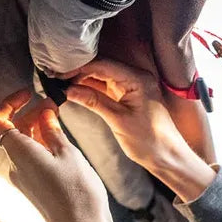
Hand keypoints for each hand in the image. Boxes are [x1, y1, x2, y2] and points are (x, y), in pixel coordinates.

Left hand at [0, 89, 123, 221]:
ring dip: (36, 128)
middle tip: (52, 104)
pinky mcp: (35, 188)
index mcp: (19, 154)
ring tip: (58, 118)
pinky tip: (59, 141)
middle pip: (12, 132)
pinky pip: (31, 159)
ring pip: (23, 145)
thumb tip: (43, 112)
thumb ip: (52, 130)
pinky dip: (41, 144)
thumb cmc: (78, 192)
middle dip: (29, 113)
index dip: (10, 103)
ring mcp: (24, 179)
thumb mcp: (68, 153)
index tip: (29, 93)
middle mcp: (16, 167)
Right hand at [66, 59, 183, 169]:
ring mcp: (131, 86)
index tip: (59, 73)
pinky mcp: (127, 96)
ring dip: (82, 80)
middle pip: (101, 68)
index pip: (103, 65)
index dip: (79, 68)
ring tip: (60, 84)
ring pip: (101, 77)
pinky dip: (90, 89)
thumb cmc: (150, 140)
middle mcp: (136, 77)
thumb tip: (69, 90)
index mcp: (138, 79)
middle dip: (78, 72)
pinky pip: (105, 87)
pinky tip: (74, 91)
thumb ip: (94, 101)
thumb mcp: (118, 120)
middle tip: (55, 78)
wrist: (166, 156)